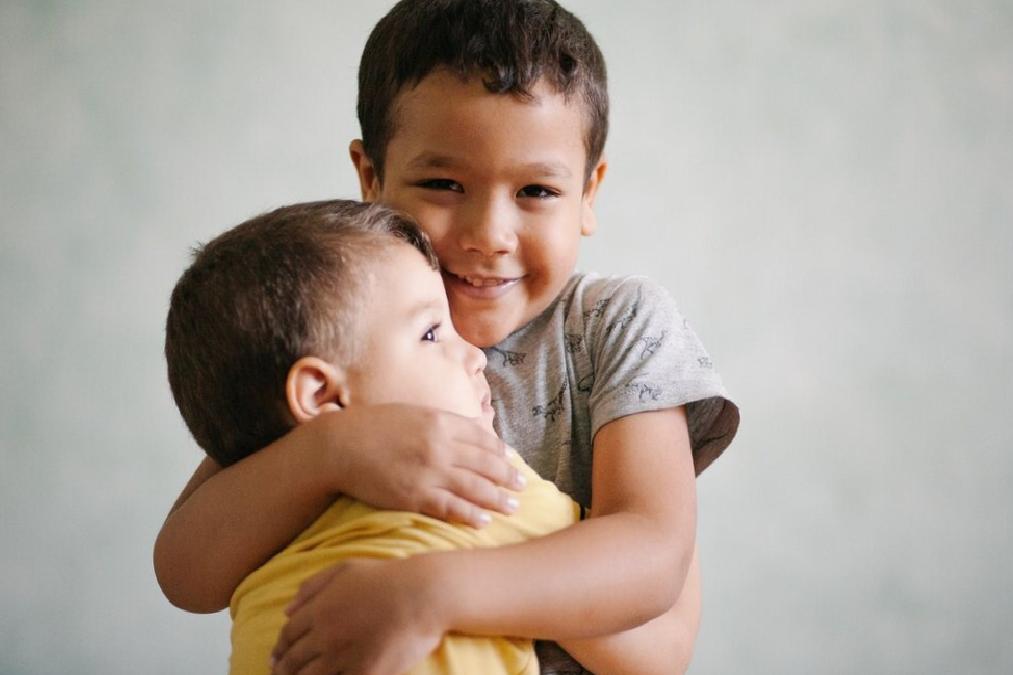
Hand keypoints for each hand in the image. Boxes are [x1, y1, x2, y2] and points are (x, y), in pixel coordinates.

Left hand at [271, 557, 443, 674]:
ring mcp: (344, 656)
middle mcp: (326, 635)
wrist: (423, 594)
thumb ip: (312, 586)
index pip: (287, 635)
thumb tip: (286, 609)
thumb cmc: (386, 578)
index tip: (276, 656)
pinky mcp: (365, 673)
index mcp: (319, 609)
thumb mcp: (346, 569)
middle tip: (281, 674)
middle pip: (293, 661)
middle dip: (284, 670)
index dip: (279, 648)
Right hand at [318, 404, 525, 527]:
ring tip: (513, 507)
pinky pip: (450, 508)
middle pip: (485, 463)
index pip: (481, 438)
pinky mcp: (414, 496)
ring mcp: (428, 472)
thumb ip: (440, 422)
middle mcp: (440, 446)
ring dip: (497, 499)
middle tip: (522, 486)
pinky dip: (469, 515)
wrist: (338, 446)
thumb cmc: (372, 427)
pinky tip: (483, 522)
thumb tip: (466, 428)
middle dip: (507, 476)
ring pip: (473, 487)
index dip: (500, 451)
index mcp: (439, 421)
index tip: (511, 460)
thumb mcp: (412, 413)